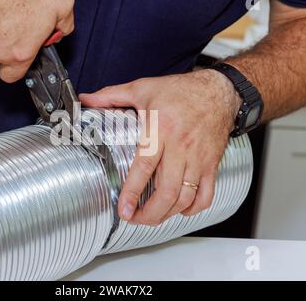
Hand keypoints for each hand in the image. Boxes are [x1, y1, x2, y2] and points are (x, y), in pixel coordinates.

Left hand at [80, 70, 241, 225]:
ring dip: (168, 214)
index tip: (124, 209)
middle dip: (150, 213)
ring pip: (186, 196)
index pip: (145, 167)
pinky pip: (206, 194)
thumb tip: (86, 100)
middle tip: (135, 218)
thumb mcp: (142, 88)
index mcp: (161, 129)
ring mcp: (199, 158)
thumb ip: (111, 95)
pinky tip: (180, 209)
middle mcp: (181, 147)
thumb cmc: (181, 91)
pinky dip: (193, 208)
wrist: (218, 90)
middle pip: (168, 190)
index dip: (133, 192)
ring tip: (152, 217)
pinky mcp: (212, 163)